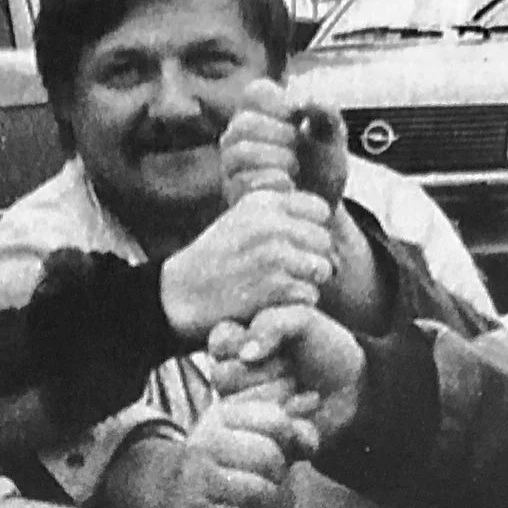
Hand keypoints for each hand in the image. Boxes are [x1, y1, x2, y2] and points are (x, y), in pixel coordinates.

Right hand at [161, 189, 334, 340]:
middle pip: (324, 241)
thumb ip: (279, 212)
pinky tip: (274, 303)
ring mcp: (275, 255)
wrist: (181, 296)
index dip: (313, 231)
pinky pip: (310, 295)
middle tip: (290, 275)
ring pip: (322, 268)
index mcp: (265, 202)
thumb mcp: (242, 220)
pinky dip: (297, 304)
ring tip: (283, 289)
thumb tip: (325, 216)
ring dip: (308, 283)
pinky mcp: (276, 287)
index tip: (296, 248)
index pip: (320, 210)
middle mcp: (272, 224)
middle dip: (314, 259)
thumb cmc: (216, 261)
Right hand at [168, 398, 302, 507]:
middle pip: (270, 457)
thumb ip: (288, 426)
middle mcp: (204, 443)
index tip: (278, 445)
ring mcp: (197, 480)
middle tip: (267, 479)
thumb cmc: (222, 459)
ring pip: (261, 492)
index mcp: (220, 416)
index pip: (277, 421)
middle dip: (277, 472)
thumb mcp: (247, 432)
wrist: (166, 489)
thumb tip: (312, 435)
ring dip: (267, 501)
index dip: (288, 438)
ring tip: (255, 498)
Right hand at [209, 306, 365, 441]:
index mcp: (235, 344)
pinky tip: (307, 409)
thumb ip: (273, 324)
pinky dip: (293, 418)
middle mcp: (231, 379)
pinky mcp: (258, 437)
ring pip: (240, 405)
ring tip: (302, 388)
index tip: (275, 345)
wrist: (353, 387)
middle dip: (269, 371)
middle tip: (292, 369)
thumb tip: (246, 354)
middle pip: (224, 376)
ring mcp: (241, 410)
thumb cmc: (325, 348)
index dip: (246, 344)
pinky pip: (262, 431)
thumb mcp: (304, 321)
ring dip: (281, 393)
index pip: (219, 342)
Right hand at [221, 80, 348, 207]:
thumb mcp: (333, 137)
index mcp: (260, 113)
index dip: (277, 101)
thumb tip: (303, 100)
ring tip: (294, 166)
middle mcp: (240, 136)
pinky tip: (288, 185)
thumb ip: (326, 112)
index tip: (298, 116)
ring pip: (240, 152)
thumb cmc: (323, 168)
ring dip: (274, 157)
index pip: (254, 92)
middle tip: (298, 144)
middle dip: (278, 133)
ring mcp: (233, 165)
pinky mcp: (234, 193)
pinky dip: (271, 181)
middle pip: (244, 123)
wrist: (321, 210)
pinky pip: (243, 182)